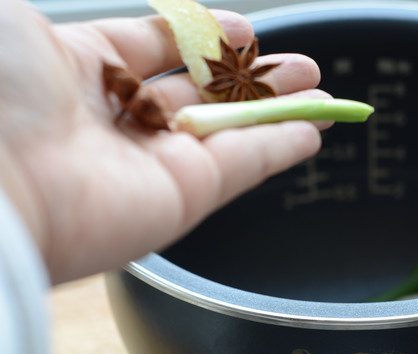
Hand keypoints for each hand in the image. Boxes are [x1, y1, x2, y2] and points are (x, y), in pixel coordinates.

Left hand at [0, 0, 325, 283]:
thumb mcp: (24, 27)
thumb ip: (91, 29)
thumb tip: (140, 32)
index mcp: (78, 74)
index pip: (156, 49)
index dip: (204, 37)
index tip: (244, 30)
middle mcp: (120, 123)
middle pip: (205, 94)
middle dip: (254, 76)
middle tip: (301, 66)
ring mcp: (154, 164)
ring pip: (234, 130)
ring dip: (280, 111)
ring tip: (323, 93)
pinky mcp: (184, 196)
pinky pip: (245, 165)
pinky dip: (281, 146)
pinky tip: (313, 129)